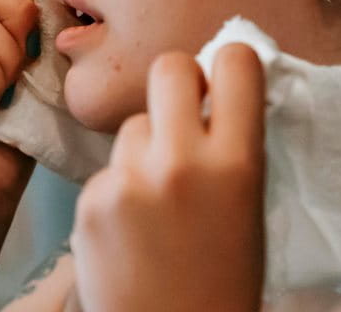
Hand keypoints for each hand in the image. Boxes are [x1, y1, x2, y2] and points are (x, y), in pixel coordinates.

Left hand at [72, 44, 266, 311]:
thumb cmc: (224, 278)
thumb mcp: (249, 204)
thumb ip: (233, 143)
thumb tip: (216, 88)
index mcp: (236, 162)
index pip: (234, 62)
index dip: (229, 66)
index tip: (223, 81)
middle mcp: (180, 162)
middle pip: (168, 67)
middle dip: (177, 84)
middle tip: (182, 115)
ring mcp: (129, 180)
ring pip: (133, 124)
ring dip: (144, 146)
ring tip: (157, 199)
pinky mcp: (90, 201)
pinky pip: (108, 168)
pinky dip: (118, 187)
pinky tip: (131, 227)